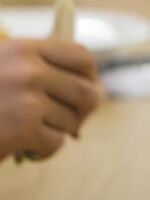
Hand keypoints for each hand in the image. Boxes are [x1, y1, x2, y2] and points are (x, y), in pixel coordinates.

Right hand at [0, 37, 100, 159]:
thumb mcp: (2, 69)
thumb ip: (35, 68)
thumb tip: (91, 86)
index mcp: (24, 47)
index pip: (82, 57)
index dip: (90, 77)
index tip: (87, 90)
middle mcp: (29, 69)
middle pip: (86, 91)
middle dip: (83, 112)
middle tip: (73, 124)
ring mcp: (27, 98)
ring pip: (71, 120)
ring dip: (56, 133)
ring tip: (32, 136)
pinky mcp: (23, 128)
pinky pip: (56, 142)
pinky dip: (44, 151)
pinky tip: (25, 150)